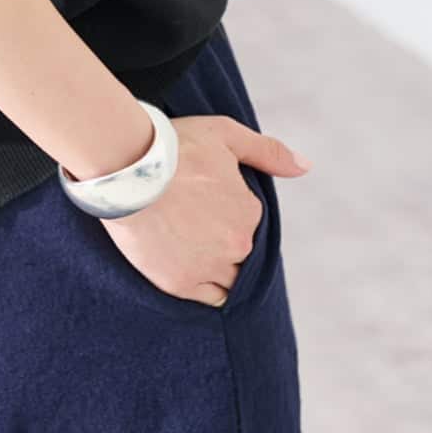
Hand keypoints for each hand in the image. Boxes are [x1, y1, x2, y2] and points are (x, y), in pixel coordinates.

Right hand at [98, 114, 310, 306]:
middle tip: (191, 222)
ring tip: (186, 246)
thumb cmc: (173, 146)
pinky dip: (200, 285)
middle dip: (220, 240)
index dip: (225, 212)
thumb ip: (267, 152)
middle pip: (239, 253)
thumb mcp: (224, 135)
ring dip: (215, 268)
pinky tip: (184, 266)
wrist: (125, 166)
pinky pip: (205, 297)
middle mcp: (237, 245)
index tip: (201, 201)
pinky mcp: (180, 284)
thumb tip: (306, 168)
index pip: (248, 222)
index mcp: (250, 212)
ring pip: (227, 280)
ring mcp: (209, 267)